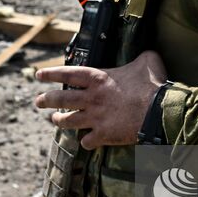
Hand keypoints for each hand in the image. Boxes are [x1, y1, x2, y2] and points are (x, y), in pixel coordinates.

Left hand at [34, 50, 168, 148]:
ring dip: (59, 121)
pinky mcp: (103, 135)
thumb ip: (141, 57)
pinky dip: (86, 141)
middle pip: (60, 99)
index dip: (50, 74)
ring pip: (68, 121)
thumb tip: (146, 55)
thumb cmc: (153, 85)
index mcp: (98, 78)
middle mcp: (91, 98)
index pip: (67, 74)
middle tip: (38, 101)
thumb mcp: (147, 61)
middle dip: (45, 100)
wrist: (159, 111)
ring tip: (54, 120)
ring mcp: (95, 118)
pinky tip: (87, 141)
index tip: (38, 75)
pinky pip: (88, 141)